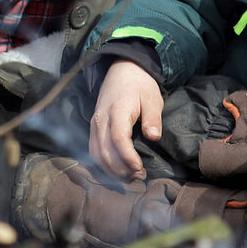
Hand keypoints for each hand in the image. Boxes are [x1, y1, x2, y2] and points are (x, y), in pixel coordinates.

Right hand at [90, 60, 162, 180]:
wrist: (122, 70)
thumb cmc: (140, 85)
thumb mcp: (152, 98)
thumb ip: (152, 118)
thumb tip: (153, 137)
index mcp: (117, 110)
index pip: (118, 139)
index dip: (128, 158)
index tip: (140, 169)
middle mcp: (101, 118)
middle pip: (105, 150)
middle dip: (121, 169)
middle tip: (139, 177)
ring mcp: (94, 123)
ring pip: (96, 153)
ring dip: (111, 170)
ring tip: (130, 176)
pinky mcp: (93, 127)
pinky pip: (93, 149)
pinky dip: (102, 164)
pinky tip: (116, 171)